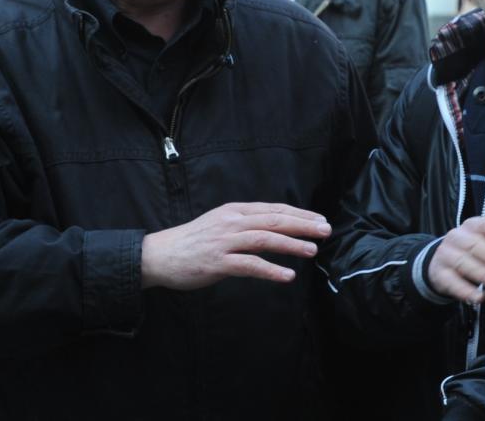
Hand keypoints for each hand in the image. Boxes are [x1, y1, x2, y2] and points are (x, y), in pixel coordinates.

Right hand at [141, 202, 331, 289]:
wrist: (159, 255)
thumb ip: (244, 224)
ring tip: (312, 251)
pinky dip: (271, 270)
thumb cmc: (192, 242)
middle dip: (303, 225)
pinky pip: (249, 265)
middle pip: (274, 220)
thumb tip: (273, 227)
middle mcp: (231, 222)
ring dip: (291, 244)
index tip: (319, 219)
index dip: (299, 213)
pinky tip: (287, 276)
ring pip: (265, 239)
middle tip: (326, 231)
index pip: (273, 209)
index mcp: (234, 211)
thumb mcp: (219, 223)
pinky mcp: (217, 262)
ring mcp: (224, 242)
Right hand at [427, 211, 484, 302]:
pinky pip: (451, 282)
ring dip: (481, 272)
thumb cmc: (477, 247)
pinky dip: (465, 290)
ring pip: (462, 262)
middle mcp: (457, 237)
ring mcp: (446, 256)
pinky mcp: (440, 275)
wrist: (443, 263)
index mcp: (473, 225)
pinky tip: (480, 297)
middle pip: (473, 243)